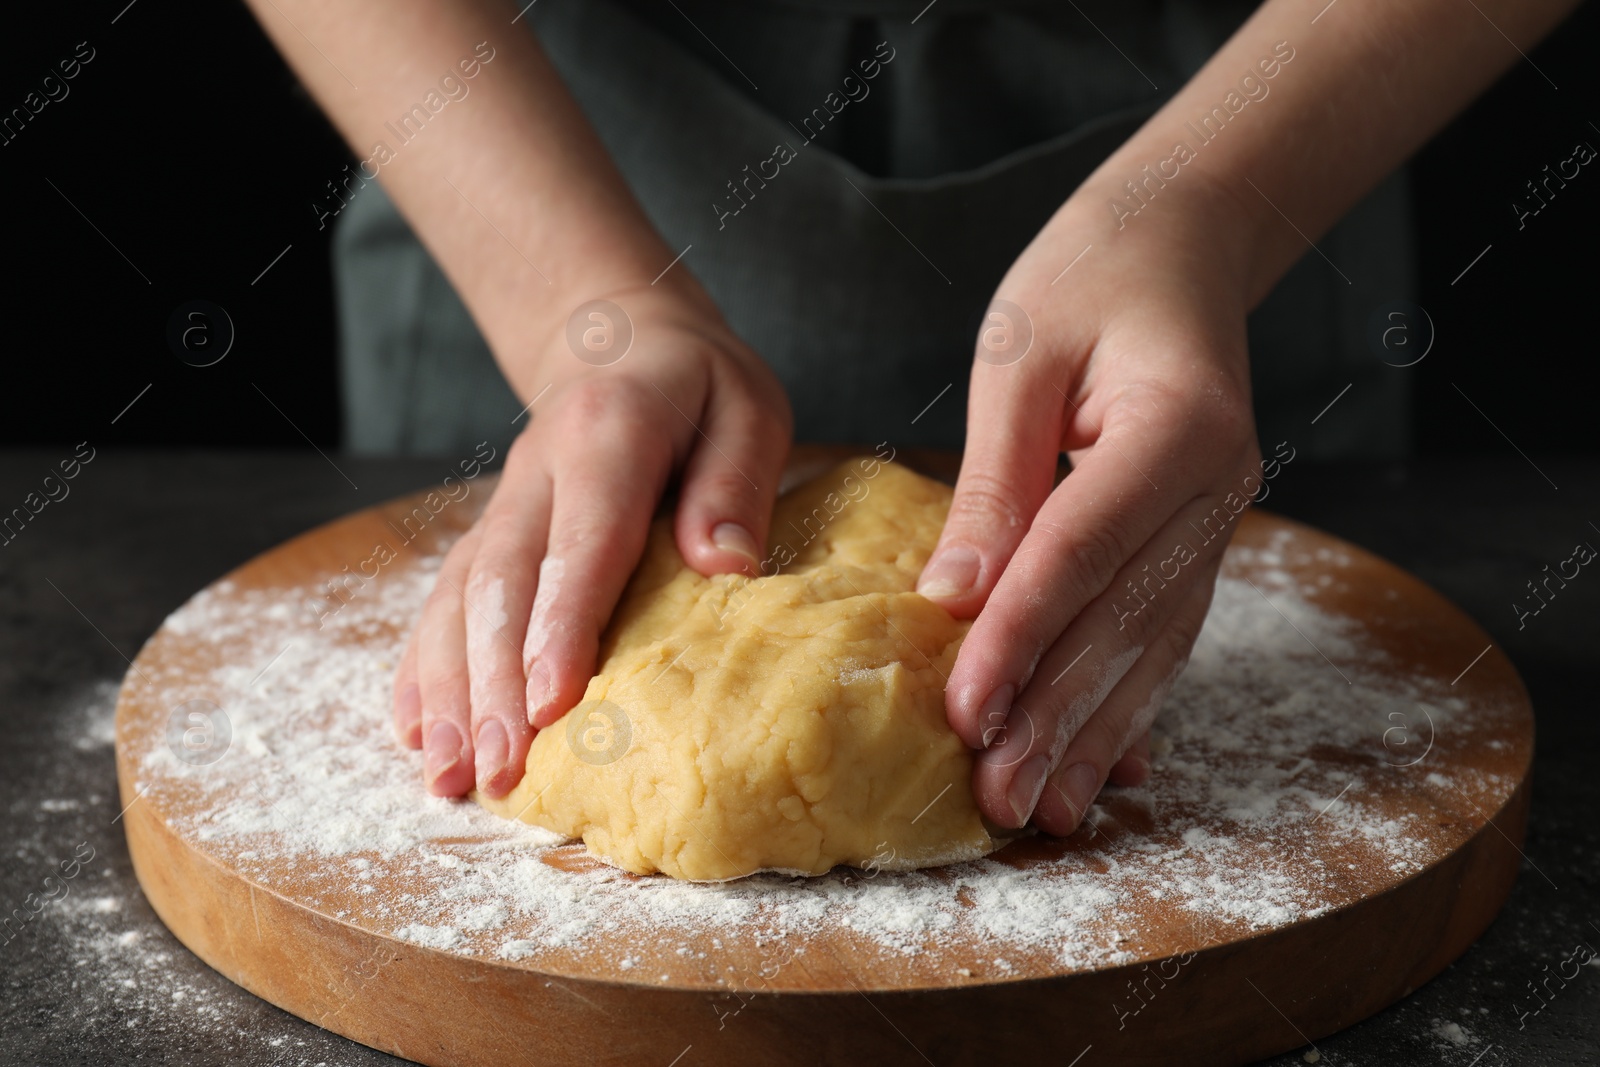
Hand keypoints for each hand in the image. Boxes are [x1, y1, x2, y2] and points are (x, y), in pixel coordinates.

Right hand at [390, 283, 791, 797]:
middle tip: (500, 768)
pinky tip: (415, 732)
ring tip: (448, 775)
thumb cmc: (698, 388)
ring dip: (450, 691)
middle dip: (495, 682)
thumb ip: (735, 480)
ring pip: (460, 599)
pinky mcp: (487, 531)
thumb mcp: (745, 407)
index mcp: (608, 433)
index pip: (583, 540)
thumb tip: (726, 564)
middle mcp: (537, 471)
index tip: (553, 701)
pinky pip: (442, 600)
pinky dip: (424, 667)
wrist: (616, 340)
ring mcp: (503, 504)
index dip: (562, 624)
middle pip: (503, 582)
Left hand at [919, 175, 1262, 834]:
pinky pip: (1162, 635)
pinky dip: (1127, 704)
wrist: (1180, 242)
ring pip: (1152, 647)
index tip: (964, 710)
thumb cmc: (1089, 276)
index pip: (1084, 552)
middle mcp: (1218, 488)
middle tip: (996, 795)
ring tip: (1042, 810)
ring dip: (1094, 734)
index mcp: (1180, 426)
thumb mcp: (1021, 359)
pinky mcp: (1200, 539)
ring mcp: (1221, 520)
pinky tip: (1101, 767)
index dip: (1021, 637)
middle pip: (1124, 621)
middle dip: (1055, 715)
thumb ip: (993, 483)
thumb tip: (951, 599)